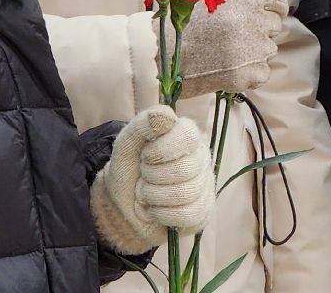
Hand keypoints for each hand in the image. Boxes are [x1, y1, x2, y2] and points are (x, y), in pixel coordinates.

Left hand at [91, 105, 215, 252]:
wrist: (125, 205)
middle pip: (184, 169)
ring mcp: (205, 185)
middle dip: (152, 177)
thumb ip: (142, 125)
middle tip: (143, 177)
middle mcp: (201, 157)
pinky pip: (188, 215)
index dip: (159, 150)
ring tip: (146, 194)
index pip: (186, 136)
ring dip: (154, 197)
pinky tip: (156, 210)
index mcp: (186, 134)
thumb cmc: (129, 169)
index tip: (144, 156)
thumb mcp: (126, 144)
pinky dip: (163, 215)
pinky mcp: (204, 210)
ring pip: (185, 194)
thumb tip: (164, 116)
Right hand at [175, 0, 295, 99]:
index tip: (257, 11)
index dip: (269, 5)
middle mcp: (251, 23)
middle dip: (258, 27)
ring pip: (269, 49)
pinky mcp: (245, 76)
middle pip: (274, 25)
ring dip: (253, 49)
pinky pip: (263, 71)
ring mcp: (250, 52)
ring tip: (225, 49)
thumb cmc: (185, 17)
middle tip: (232, 32)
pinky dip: (249, 71)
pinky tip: (227, 65)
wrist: (157, 54)